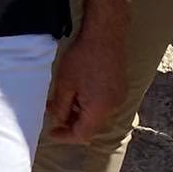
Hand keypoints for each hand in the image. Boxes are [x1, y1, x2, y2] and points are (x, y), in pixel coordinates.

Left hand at [45, 19, 125, 141]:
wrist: (105, 36)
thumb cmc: (82, 58)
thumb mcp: (65, 84)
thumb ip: (60, 107)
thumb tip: (57, 120)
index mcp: (99, 109)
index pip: (82, 134)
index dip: (65, 136)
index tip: (51, 132)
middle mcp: (113, 107)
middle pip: (91, 126)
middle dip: (71, 123)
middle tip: (53, 112)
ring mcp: (119, 98)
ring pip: (97, 115)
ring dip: (80, 113)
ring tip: (63, 101)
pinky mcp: (120, 89)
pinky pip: (104, 105)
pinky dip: (89, 104)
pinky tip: (78, 93)